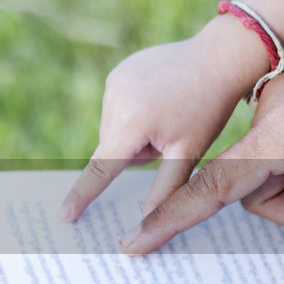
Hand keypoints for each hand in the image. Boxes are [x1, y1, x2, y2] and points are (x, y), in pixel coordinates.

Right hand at [59, 18, 267, 221]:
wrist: (219, 57)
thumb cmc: (209, 107)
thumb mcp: (189, 153)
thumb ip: (165, 190)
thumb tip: (148, 226)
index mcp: (132, 122)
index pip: (101, 168)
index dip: (83, 195)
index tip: (64, 215)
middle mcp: (115, 99)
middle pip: (112, 149)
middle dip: (136, 152)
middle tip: (171, 134)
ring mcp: (114, 82)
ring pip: (114, 130)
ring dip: (134, 132)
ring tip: (168, 115)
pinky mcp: (119, 72)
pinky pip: (118, 107)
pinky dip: (134, 112)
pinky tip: (161, 99)